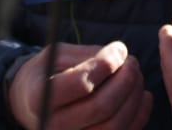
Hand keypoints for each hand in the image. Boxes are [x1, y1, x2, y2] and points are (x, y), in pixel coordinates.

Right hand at [7, 41, 151, 129]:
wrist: (29, 106)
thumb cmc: (46, 74)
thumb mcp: (55, 55)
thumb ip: (86, 55)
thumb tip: (120, 55)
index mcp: (40, 98)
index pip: (81, 84)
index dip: (106, 64)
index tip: (119, 49)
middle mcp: (52, 126)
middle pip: (102, 107)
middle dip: (125, 80)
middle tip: (132, 61)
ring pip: (115, 125)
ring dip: (133, 97)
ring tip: (136, 76)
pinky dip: (139, 116)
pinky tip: (142, 95)